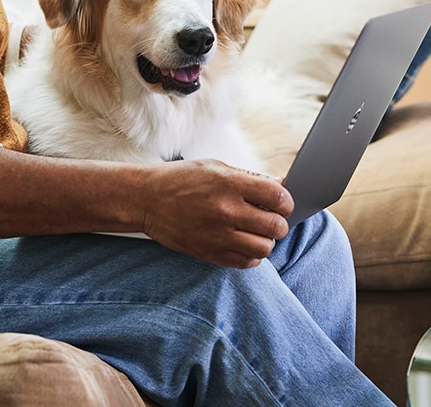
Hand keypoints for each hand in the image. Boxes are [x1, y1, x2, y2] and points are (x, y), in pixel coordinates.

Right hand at [138, 160, 292, 268]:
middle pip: (276, 226)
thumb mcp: (214, 167)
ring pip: (265, 248)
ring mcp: (218, 235)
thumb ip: (250, 178)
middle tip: (267, 217)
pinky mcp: (210, 253)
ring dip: (264, 240)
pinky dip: (250, 254)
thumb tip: (283, 186)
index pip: (279, 197)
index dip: (286, 201)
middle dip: (277, 221)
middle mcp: (226, 210)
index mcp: (228, 183)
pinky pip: (247, 262)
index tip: (280, 202)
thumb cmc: (180, 179)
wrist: (145, 199)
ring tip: (253, 231)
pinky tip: (240, 241)